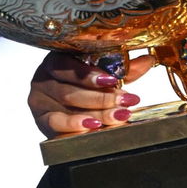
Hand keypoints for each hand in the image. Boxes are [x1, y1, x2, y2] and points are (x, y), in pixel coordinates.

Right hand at [27, 51, 154, 138]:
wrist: (62, 104)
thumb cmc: (81, 83)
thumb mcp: (102, 73)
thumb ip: (122, 69)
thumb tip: (147, 61)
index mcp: (56, 60)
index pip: (69, 66)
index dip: (91, 74)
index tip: (114, 80)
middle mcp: (43, 79)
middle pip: (72, 91)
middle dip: (102, 98)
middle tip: (126, 102)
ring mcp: (39, 101)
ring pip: (67, 108)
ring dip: (95, 114)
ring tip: (118, 116)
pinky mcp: (41, 121)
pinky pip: (56, 124)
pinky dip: (74, 126)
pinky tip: (92, 127)